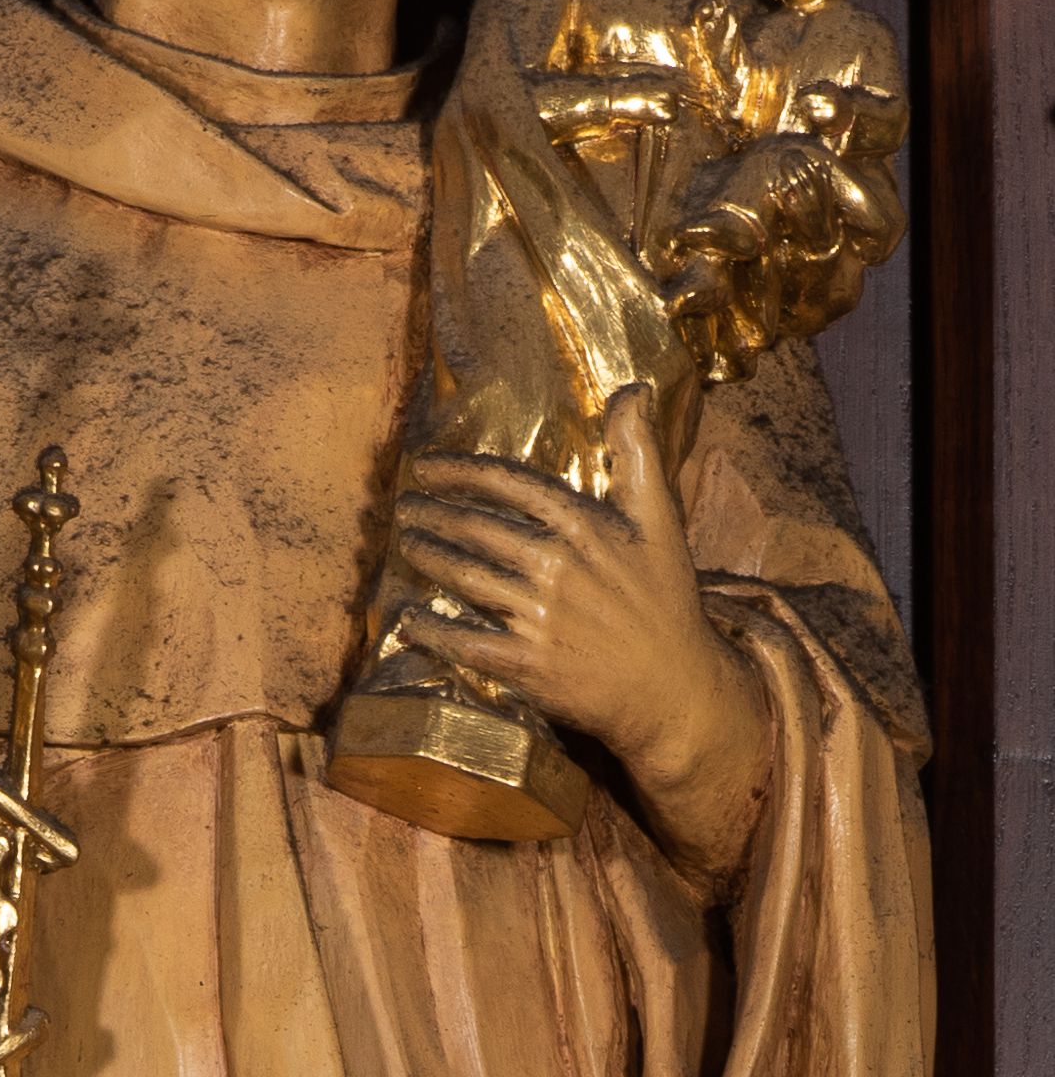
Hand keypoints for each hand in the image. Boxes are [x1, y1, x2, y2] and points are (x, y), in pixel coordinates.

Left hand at [392, 386, 771, 881]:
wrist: (673, 688)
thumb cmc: (665, 600)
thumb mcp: (662, 518)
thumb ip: (639, 451)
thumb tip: (633, 388)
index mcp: (585, 525)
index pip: (508, 484)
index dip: (460, 471)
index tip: (426, 466)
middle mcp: (557, 567)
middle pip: (477, 528)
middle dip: (433, 513)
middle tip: (403, 505)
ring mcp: (540, 618)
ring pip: (466, 577)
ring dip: (428, 557)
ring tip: (405, 543)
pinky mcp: (529, 666)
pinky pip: (466, 642)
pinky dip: (433, 631)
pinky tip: (409, 619)